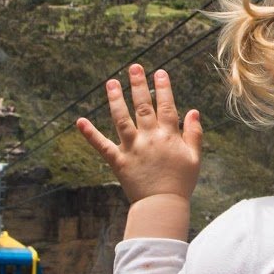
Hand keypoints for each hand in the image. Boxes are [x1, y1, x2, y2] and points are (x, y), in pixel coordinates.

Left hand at [77, 65, 202, 203]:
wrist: (162, 205)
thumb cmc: (180, 183)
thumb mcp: (194, 158)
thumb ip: (194, 133)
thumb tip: (194, 111)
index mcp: (169, 136)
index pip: (167, 106)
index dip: (163, 88)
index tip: (159, 72)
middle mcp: (149, 138)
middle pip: (143, 106)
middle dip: (139, 85)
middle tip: (134, 67)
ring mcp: (132, 148)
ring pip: (122, 119)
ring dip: (116, 100)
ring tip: (111, 82)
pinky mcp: (118, 161)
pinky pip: (102, 146)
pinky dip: (90, 134)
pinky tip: (79, 121)